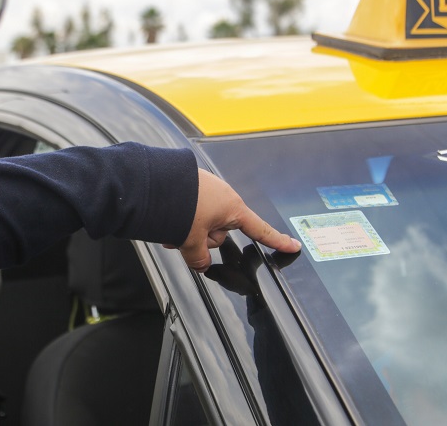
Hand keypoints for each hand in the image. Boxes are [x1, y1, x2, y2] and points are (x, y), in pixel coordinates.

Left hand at [164, 169, 300, 271]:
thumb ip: (199, 258)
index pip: (260, 229)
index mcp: (232, 207)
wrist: (152, 182)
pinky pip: (190, 211)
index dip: (277, 240)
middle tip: (185, 239)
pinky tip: (166, 219)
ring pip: (202, 224)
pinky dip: (179, 220)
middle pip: (220, 233)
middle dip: (202, 240)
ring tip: (170, 228)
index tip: (293, 245)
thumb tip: (201, 264)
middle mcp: (223, 196)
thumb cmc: (178, 205)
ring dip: (186, 232)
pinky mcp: (190, 186)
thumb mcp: (191, 240)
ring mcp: (206, 190)